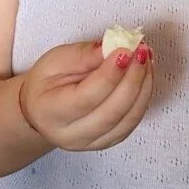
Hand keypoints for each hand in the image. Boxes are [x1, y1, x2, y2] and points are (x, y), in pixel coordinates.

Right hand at [20, 38, 153, 151]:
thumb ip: (85, 55)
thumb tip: (114, 46)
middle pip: (112, 112)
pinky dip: (144, 96)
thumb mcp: (56, 60)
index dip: (110, 74)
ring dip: (143, 86)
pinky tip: (145, 74)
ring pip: (128, 119)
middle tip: (141, 51)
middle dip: (133, 78)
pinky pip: (133, 121)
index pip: (87, 97)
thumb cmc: (47, 82)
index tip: (126, 50)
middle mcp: (72, 135)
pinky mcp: (110, 140)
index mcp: (50, 113)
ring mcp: (93, 143)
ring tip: (146, 59)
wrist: (43, 108)